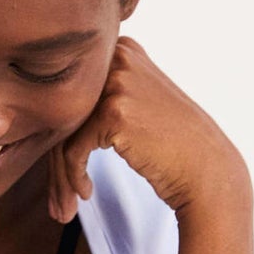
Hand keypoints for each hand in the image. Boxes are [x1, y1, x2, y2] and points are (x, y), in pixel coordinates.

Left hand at [47, 36, 250, 221]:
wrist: (207, 170)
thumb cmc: (172, 144)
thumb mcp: (140, 99)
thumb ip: (104, 89)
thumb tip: (46, 105)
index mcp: (122, 48)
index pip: (73, 91)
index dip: (60, 134)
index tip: (61, 171)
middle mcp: (119, 57)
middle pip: (64, 111)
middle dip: (56, 160)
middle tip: (58, 197)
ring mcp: (117, 82)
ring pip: (63, 132)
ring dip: (61, 175)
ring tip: (65, 205)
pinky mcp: (113, 111)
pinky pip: (72, 149)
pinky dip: (73, 176)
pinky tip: (85, 192)